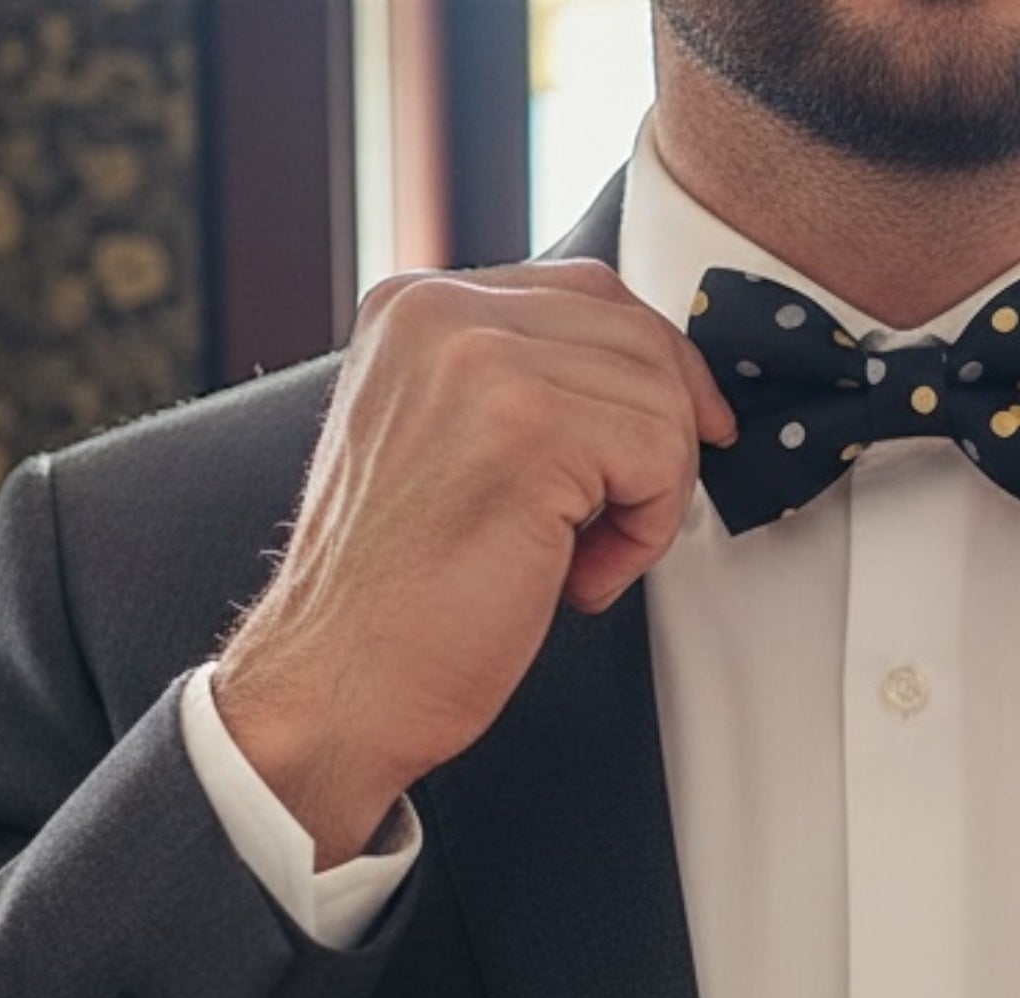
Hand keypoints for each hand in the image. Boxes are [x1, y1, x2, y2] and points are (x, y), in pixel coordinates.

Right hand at [212, 258, 736, 864]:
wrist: (338, 683)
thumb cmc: (398, 601)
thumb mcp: (448, 448)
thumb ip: (520, 390)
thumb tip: (650, 379)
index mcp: (413, 307)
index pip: (589, 292)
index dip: (656, 373)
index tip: (682, 439)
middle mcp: (438, 312)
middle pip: (637, 334)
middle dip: (664, 438)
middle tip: (626, 525)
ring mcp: (482, 360)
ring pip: (661, 397)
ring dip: (650, 498)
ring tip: (581, 561)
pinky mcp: (530, 424)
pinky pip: (662, 454)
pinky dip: (646, 534)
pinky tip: (580, 579)